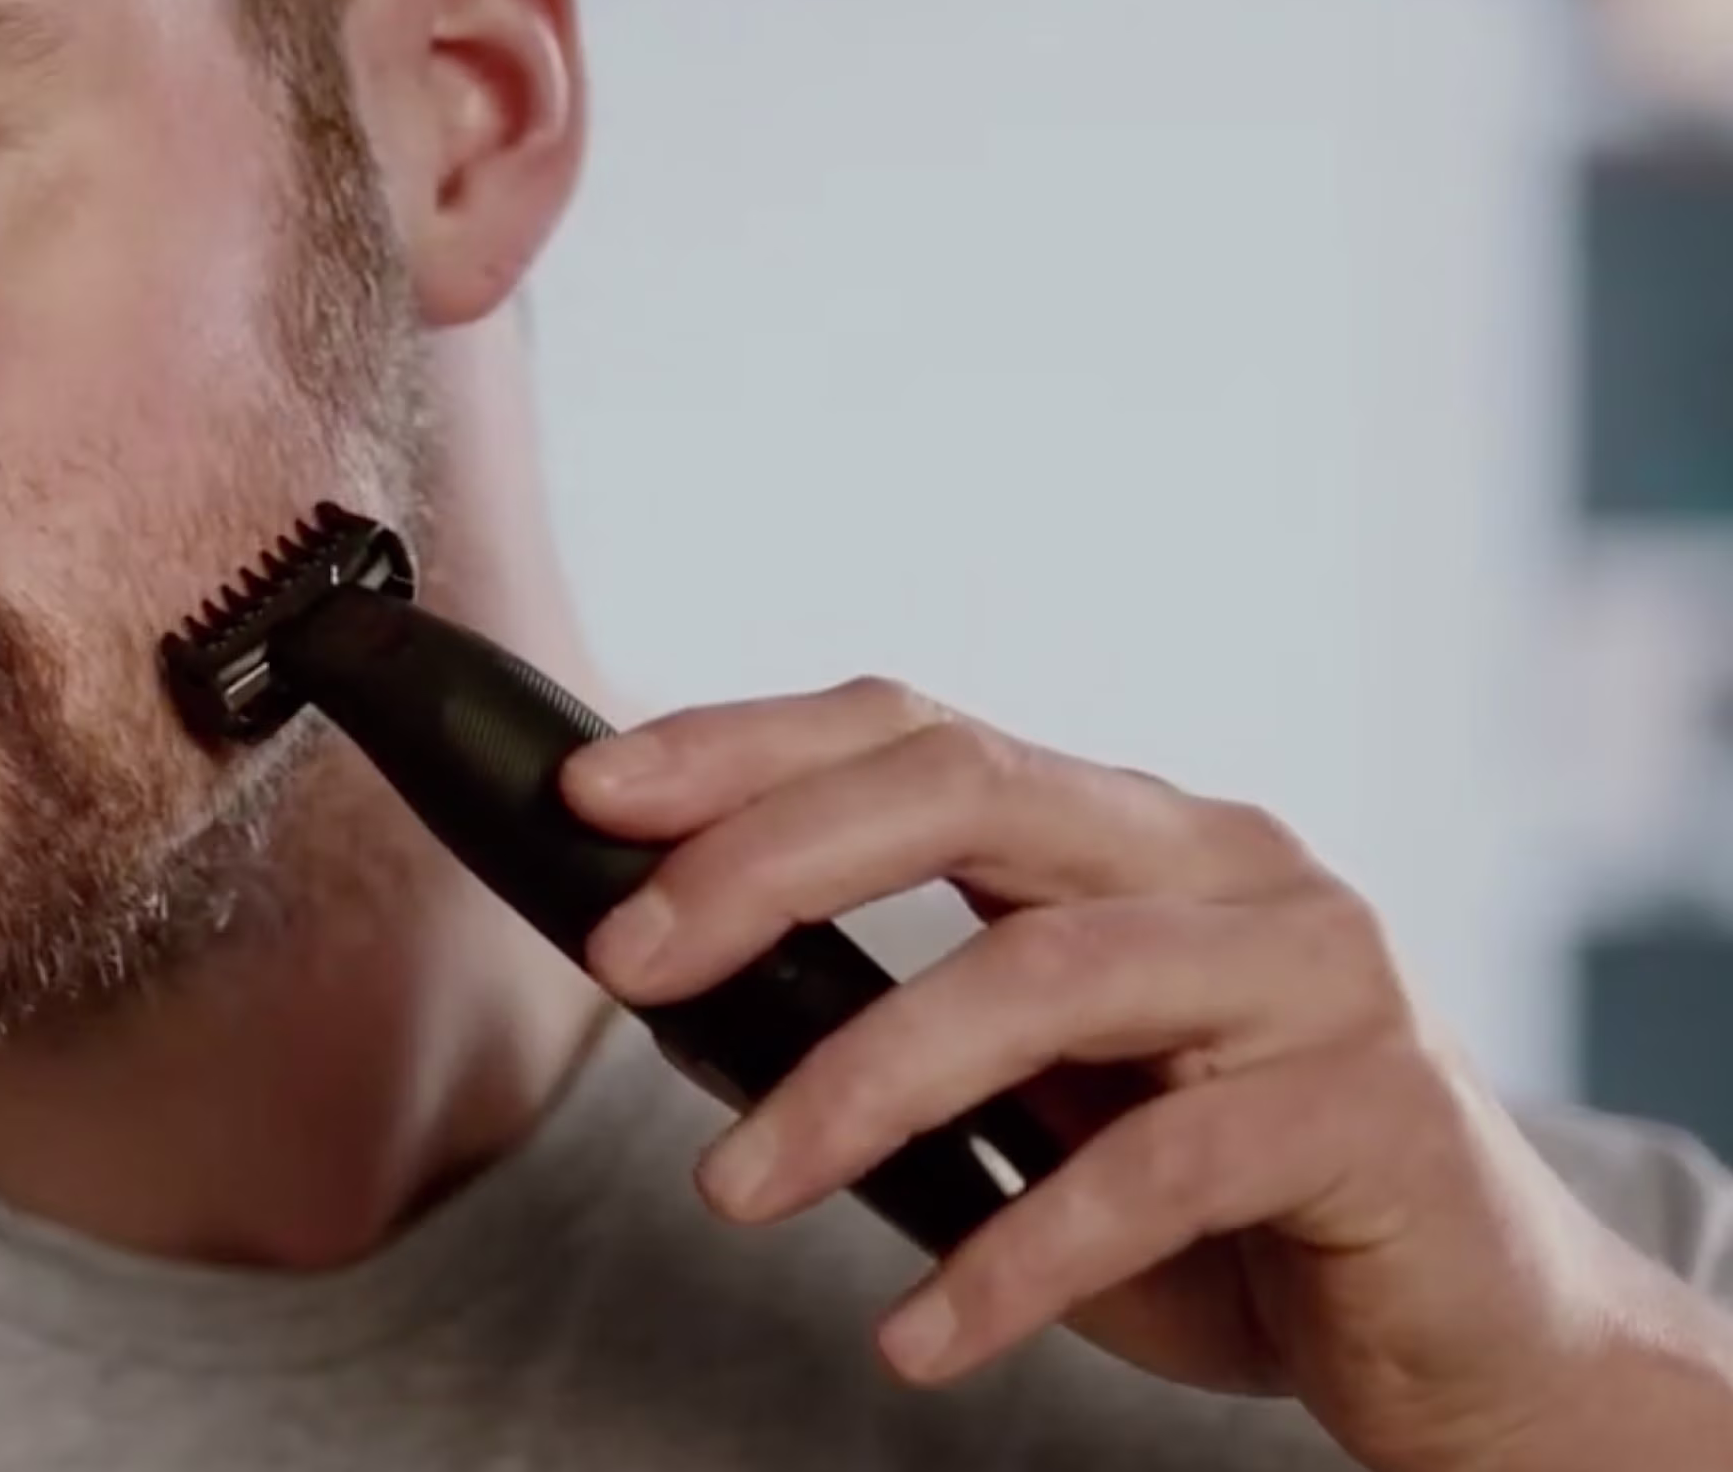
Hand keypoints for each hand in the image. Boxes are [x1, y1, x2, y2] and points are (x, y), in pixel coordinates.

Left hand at [561, 678, 1732, 1471]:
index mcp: (1128, 832)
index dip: (747, 746)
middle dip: (771, 863)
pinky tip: (919, 1331)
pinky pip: (1160, 1170)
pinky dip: (1014, 1253)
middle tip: (629, 961)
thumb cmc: (1223, 1203)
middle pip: (970, 791)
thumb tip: (676, 995)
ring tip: (732, 1186)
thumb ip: (898, 1025)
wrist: (1472, 1328)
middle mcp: (1224, 860)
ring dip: (858, 1084)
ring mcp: (1313, 968)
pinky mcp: (1377, 1109)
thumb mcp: (1040, 1093)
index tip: (590, 793)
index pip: (919, 732)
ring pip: (1043, 975)